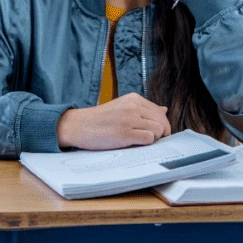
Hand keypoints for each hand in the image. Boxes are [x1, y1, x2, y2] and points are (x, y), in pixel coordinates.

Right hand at [56, 93, 171, 149]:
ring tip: (139, 140)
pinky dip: (145, 144)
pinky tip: (134, 143)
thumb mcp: (122, 107)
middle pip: (162, 121)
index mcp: (133, 98)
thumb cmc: (100, 120)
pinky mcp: (125, 133)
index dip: (161, 125)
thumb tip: (164, 110)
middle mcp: (133, 106)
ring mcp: (129, 119)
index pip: (159, 112)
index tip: (155, 133)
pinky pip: (149, 139)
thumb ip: (143, 109)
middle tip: (149, 139)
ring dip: (153, 139)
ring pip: (158, 130)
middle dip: (160, 133)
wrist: (78, 125)